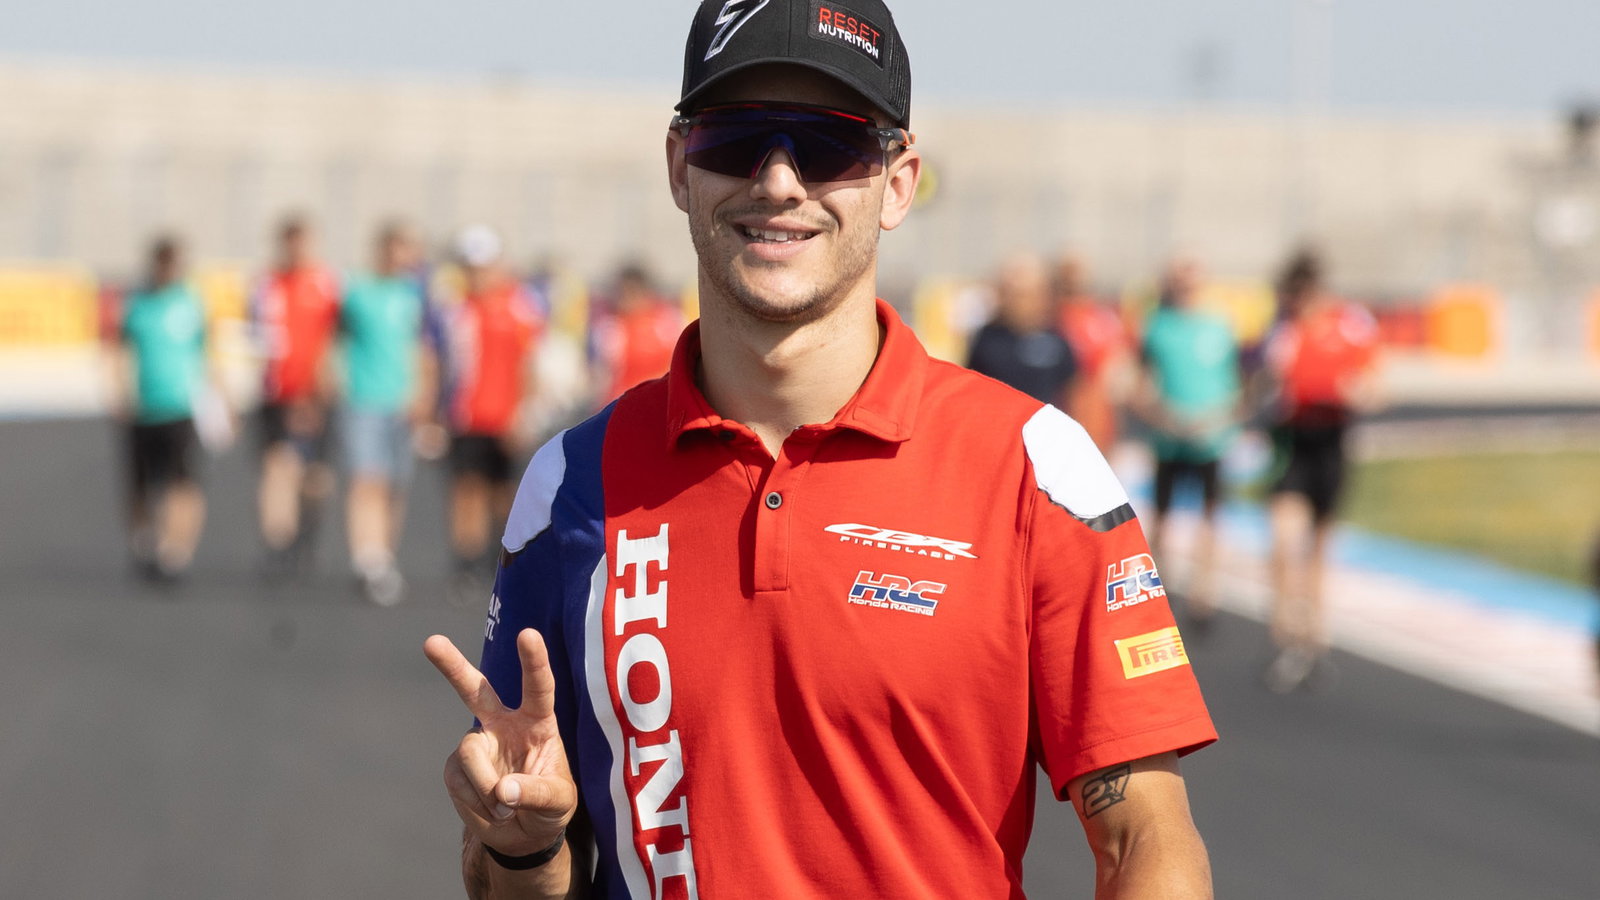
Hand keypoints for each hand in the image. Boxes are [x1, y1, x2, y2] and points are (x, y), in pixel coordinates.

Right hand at [424, 629, 577, 857]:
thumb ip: (537, 793)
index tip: (527, 633)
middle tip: (431, 642)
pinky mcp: (457, 768)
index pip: (538, 687)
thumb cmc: (551, 807)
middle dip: (452, 666)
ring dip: (486, 786)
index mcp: (537, 721)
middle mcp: (503, 724)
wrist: (524, 834)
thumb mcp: (558, 802)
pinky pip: (459, 780)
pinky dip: (476, 802)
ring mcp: (477, 744)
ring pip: (470, 753)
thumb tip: (503, 789)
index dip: (534, 661)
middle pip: (476, 689)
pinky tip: (491, 810)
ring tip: (505, 808)